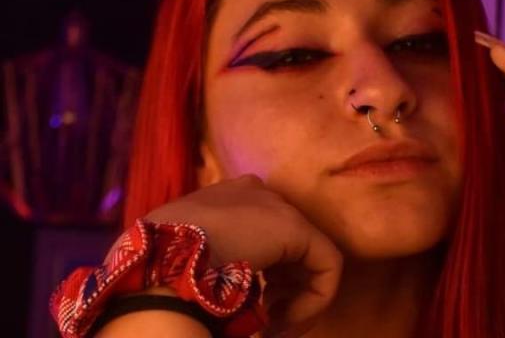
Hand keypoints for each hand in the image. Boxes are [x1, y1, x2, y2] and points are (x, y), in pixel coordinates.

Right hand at [145, 174, 342, 336]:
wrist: (163, 262)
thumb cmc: (164, 265)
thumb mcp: (180, 260)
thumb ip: (206, 261)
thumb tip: (214, 288)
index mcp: (227, 198)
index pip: (260, 235)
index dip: (264, 276)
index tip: (253, 308)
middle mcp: (257, 195)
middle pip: (287, 247)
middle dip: (283, 288)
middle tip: (267, 323)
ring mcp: (278, 208)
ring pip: (309, 259)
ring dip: (296, 301)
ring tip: (273, 328)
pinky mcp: (298, 229)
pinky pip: (326, 266)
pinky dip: (315, 302)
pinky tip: (284, 324)